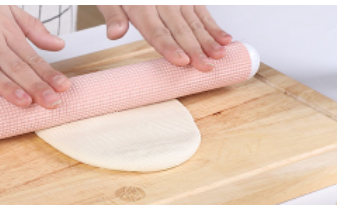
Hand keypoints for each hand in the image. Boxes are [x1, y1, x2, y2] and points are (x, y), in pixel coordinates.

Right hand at [0, 5, 70, 107]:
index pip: (31, 57)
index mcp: (5, 31)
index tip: (62, 88)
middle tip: (51, 101)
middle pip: (15, 67)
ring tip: (25, 102)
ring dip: (8, 88)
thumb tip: (58, 44)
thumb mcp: (6, 8)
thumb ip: (32, 29)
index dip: (48, 74)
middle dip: (35, 86)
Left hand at [97, 6, 231, 71]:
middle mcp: (162, 1)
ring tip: (219, 56)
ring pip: (195, 22)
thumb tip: (115, 33)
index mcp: (141, 5)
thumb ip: (113, 16)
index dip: (170, 47)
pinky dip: (214, 26)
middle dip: (195, 50)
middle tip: (205, 67)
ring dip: (209, 40)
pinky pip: (202, 12)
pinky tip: (224, 39)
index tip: (182, 61)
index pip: (157, 31)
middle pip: (180, 30)